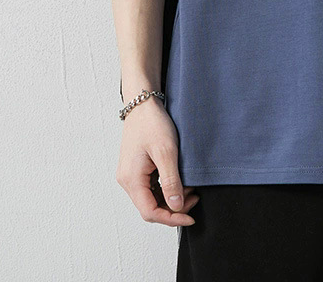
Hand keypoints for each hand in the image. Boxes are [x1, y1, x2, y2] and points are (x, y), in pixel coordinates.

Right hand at [116, 96, 199, 226]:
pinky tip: (180, 180)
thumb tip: (176, 206)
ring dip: (171, 198)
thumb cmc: (152, 123)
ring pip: (151, 198)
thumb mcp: (166, 152)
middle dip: (173, 208)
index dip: (171, 218)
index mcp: (131, 179)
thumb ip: (171, 181)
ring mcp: (131, 174)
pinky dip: (166, 188)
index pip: (150, 212)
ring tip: (190, 189)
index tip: (190, 217)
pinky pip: (151, 187)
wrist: (143, 104)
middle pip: (150, 207)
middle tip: (194, 199)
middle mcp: (127, 180)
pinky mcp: (137, 168)